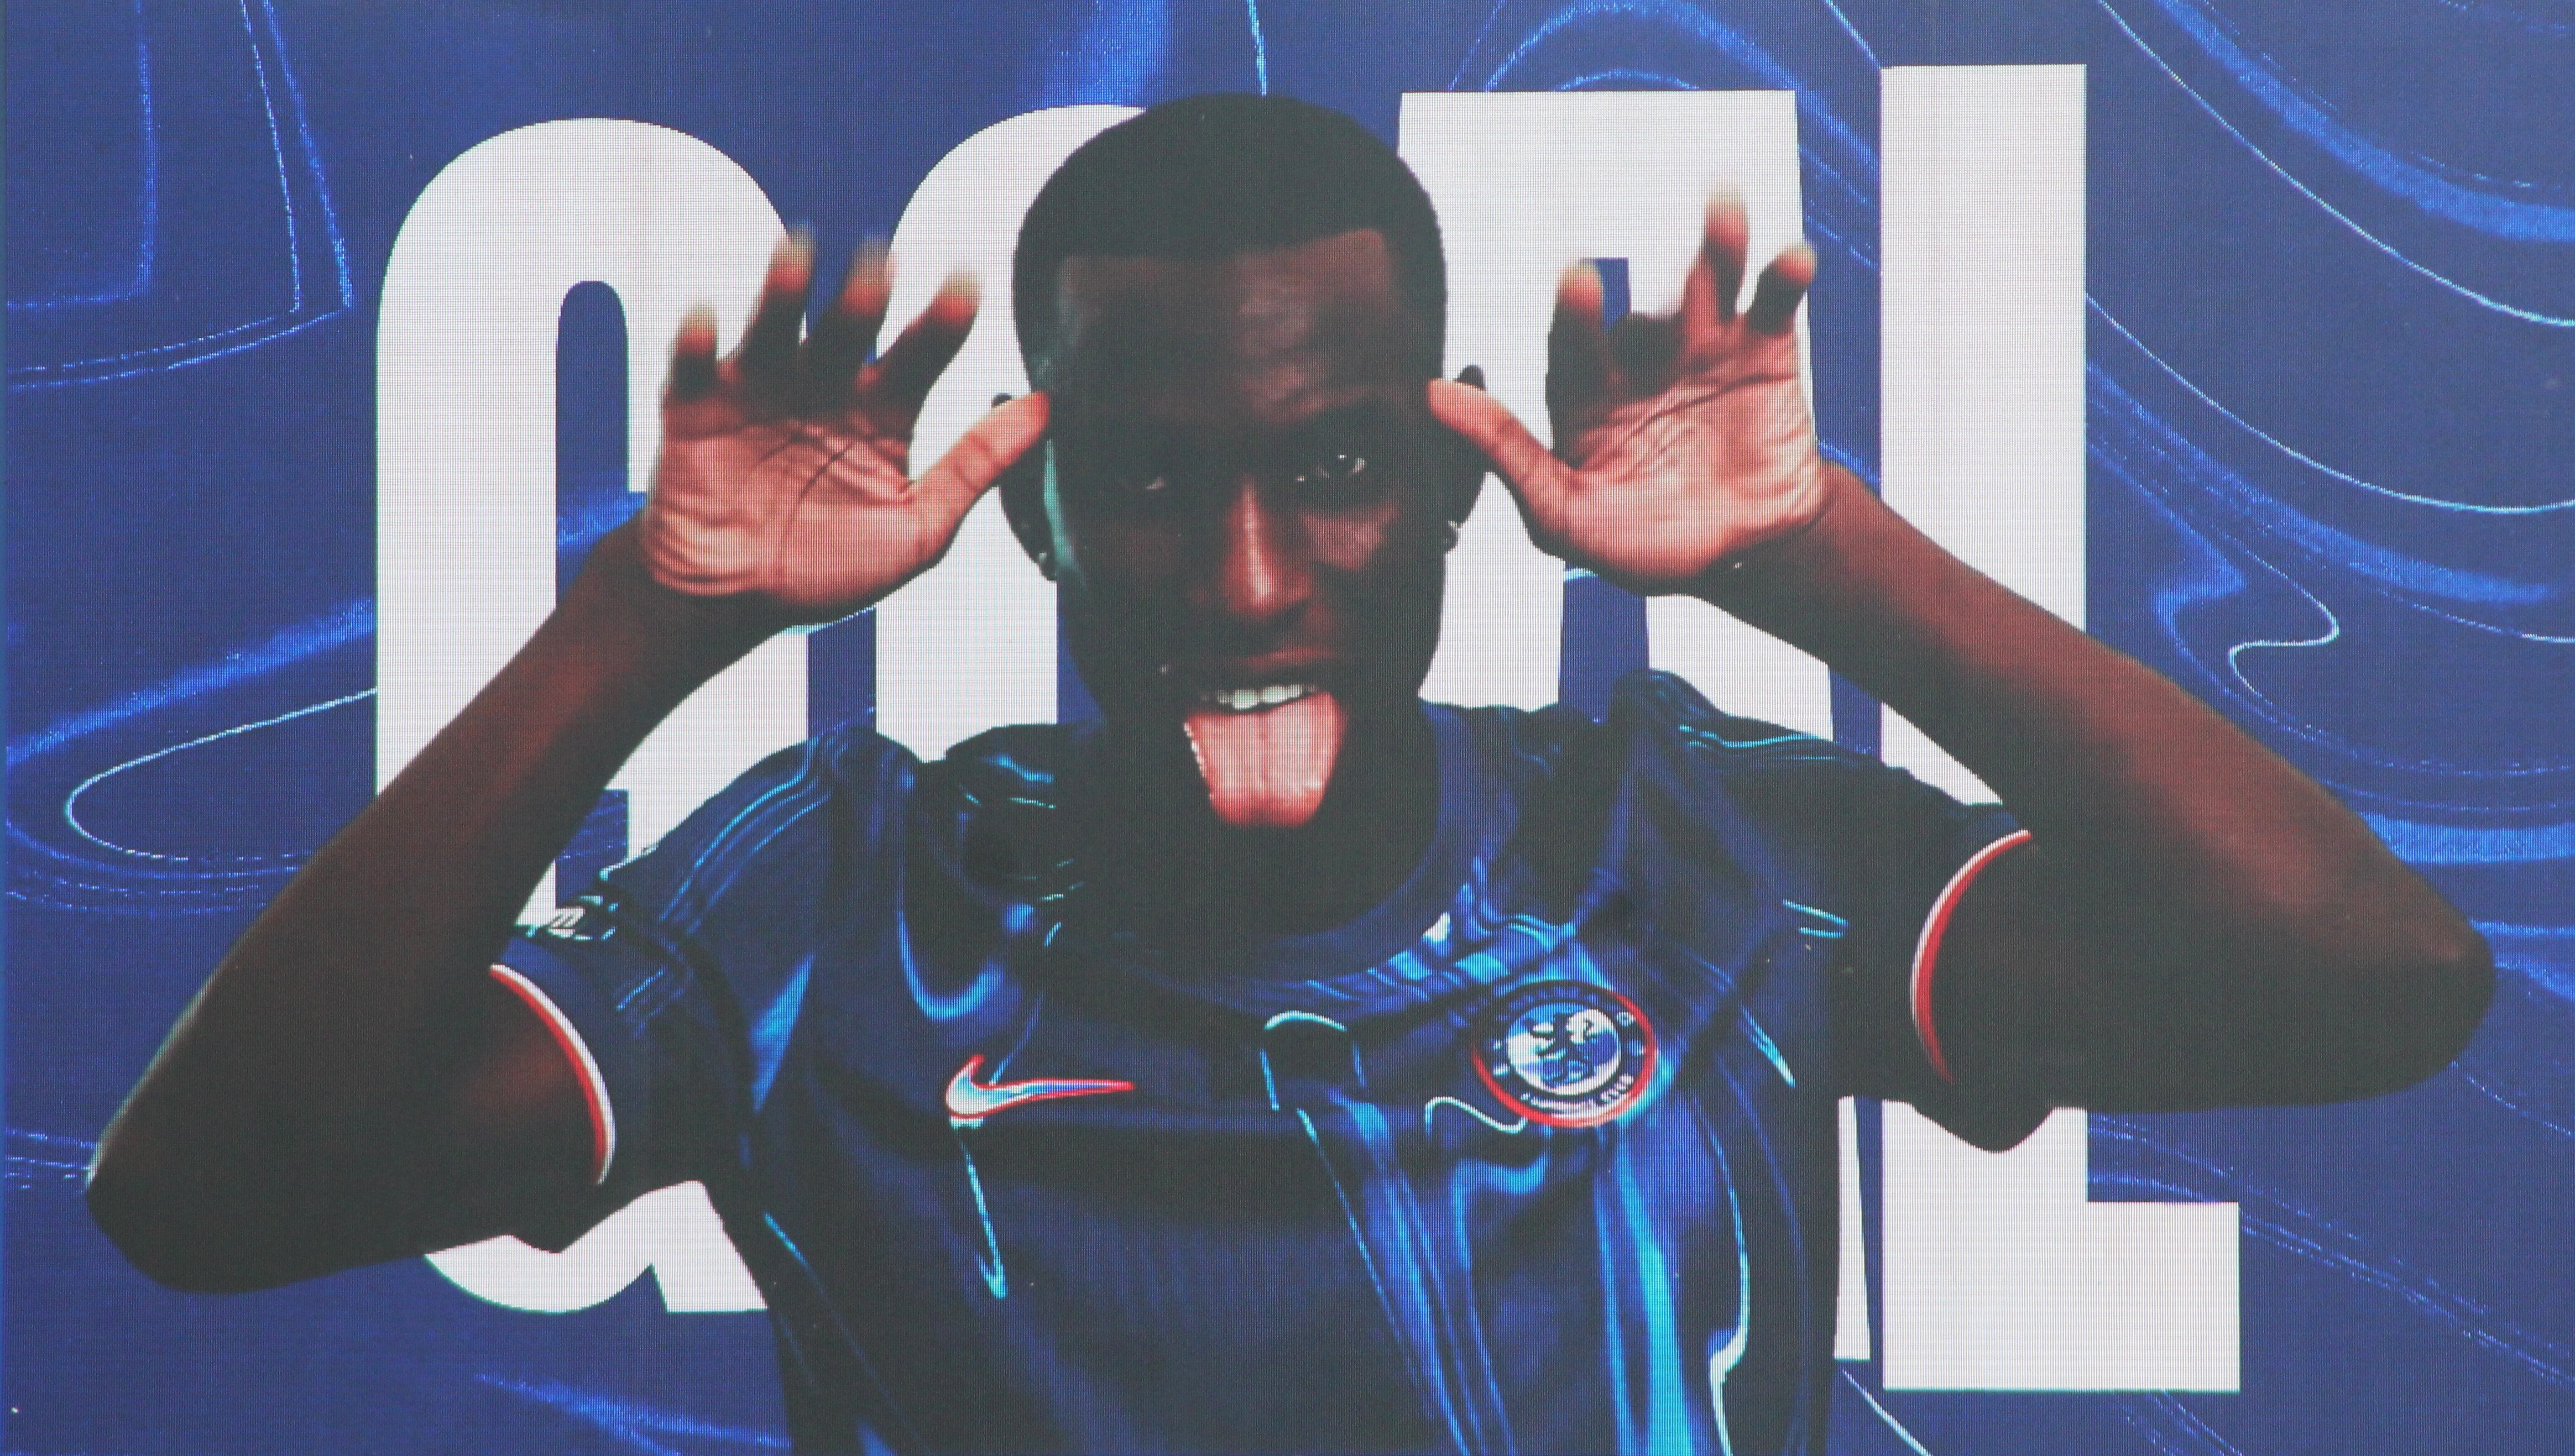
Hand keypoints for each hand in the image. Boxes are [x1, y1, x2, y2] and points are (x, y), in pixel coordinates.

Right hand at [637, 233, 1048, 623]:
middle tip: (881, 271)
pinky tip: (709, 322)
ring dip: (785, 292)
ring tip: (800, 258)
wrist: (733, 605)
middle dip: (864, 296)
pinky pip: (693, 365)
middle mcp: (824, 386)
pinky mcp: (694, 407)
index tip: (967, 284)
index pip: (922, 352)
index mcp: (883, 410)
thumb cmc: (829, 571)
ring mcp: (758, 390)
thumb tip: (1046, 407)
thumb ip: (978, 467)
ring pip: (775, 326)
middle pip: (849, 327)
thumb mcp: (919, 531)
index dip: (944, 319)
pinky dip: (698, 340)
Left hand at [1426, 196, 1824, 593]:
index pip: (1571, 348)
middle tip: (1662, 250)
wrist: (1743, 558)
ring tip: (1723, 206)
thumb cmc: (1642, 540)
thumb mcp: (1563, 516)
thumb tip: (1432, 397)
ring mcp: (1702, 349)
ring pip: (1705, 288)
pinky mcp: (1763, 350)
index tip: (1578, 281)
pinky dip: (1782, 276)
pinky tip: (1791, 258)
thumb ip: (1504, 454)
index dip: (1575, 316)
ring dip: (1715, 247)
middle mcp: (1639, 360)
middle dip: (1646, 284)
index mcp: (1584, 394)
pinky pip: (1772, 304)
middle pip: (1640, 313)